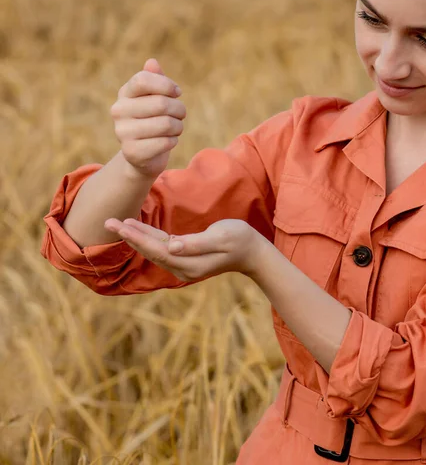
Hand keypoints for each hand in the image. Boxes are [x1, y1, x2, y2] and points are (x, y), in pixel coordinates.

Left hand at [103, 217, 263, 281]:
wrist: (252, 253)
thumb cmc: (240, 239)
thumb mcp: (222, 237)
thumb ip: (196, 243)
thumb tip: (172, 246)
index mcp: (191, 263)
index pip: (158, 250)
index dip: (138, 237)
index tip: (121, 225)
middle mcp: (183, 268)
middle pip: (151, 252)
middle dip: (129, 237)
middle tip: (107, 222)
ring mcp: (184, 266)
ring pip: (154, 251)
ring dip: (136, 238)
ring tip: (117, 224)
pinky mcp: (185, 261)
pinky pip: (162, 250)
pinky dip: (148, 239)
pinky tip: (137, 231)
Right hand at [110, 58, 186, 179]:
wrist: (142, 155)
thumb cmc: (152, 120)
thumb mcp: (154, 98)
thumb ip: (155, 79)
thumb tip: (152, 62)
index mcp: (125, 93)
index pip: (143, 80)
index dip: (166, 85)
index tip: (177, 92)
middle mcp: (119, 111)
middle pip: (161, 103)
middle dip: (179, 109)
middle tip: (180, 115)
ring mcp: (122, 132)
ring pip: (166, 124)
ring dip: (178, 127)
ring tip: (175, 128)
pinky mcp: (132, 152)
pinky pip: (165, 142)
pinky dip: (173, 141)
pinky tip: (168, 141)